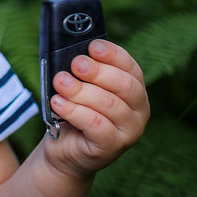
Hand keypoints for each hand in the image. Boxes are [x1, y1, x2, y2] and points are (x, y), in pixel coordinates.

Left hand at [45, 39, 148, 179]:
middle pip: (124, 85)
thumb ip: (82, 72)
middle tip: (75, 64)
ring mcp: (129, 130)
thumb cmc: (74, 112)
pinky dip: (74, 111)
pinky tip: (58, 103)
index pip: (130, 67)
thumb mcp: (80, 87)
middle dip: (96, 71)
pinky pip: (95, 124)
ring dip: (80, 90)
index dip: (112, 54)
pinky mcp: (113, 146)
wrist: (65, 150)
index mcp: (134, 89)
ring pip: (108, 104)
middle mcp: (139, 110)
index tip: (92, 46)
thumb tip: (73, 54)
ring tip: (60, 83)